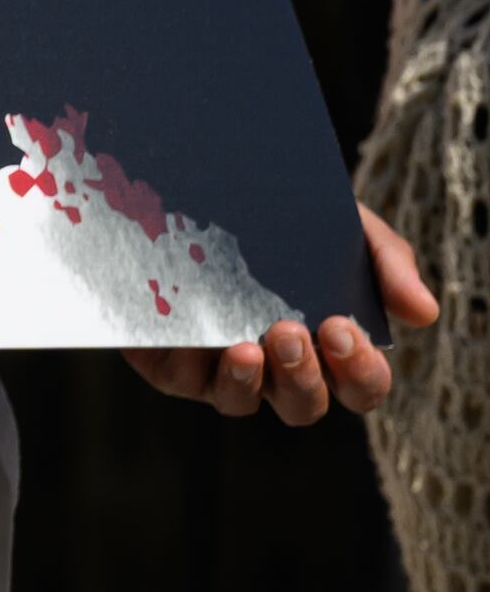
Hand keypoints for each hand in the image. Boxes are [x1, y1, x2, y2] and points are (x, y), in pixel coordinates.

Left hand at [120, 204, 434, 422]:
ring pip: (239, 400)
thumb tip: (423, 313)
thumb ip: (387, 266)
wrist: (209, 186)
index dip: (360, 371)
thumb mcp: (347, 229)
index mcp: (329, 351)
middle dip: (303, 376)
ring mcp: (221, 370)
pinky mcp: (168, 360)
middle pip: (303, 405)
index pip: (361, 387)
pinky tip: (193, 336)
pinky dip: (188, 362)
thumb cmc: (292, 220)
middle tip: (290, 331)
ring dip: (247, 380)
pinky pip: (179, 377)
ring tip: (247, 346)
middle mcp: (278, 371)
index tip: (342, 327)